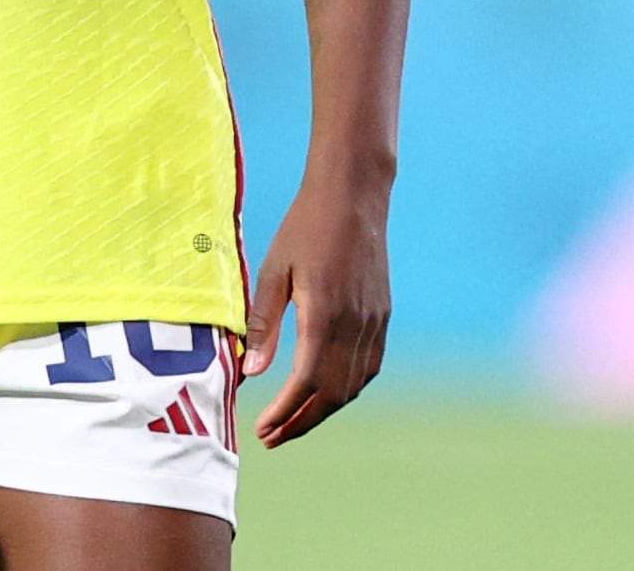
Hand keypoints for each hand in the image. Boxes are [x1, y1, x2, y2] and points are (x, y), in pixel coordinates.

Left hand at [243, 178, 389, 446]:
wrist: (353, 195)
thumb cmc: (306, 227)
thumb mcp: (274, 270)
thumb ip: (264, 324)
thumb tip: (250, 372)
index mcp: (323, 314)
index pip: (305, 383)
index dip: (284, 413)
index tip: (262, 429)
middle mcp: (354, 324)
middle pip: (331, 394)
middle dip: (301, 422)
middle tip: (272, 437)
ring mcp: (374, 321)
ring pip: (353, 385)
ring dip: (324, 410)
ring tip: (294, 420)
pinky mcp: (382, 314)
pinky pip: (369, 366)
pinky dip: (347, 388)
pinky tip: (328, 392)